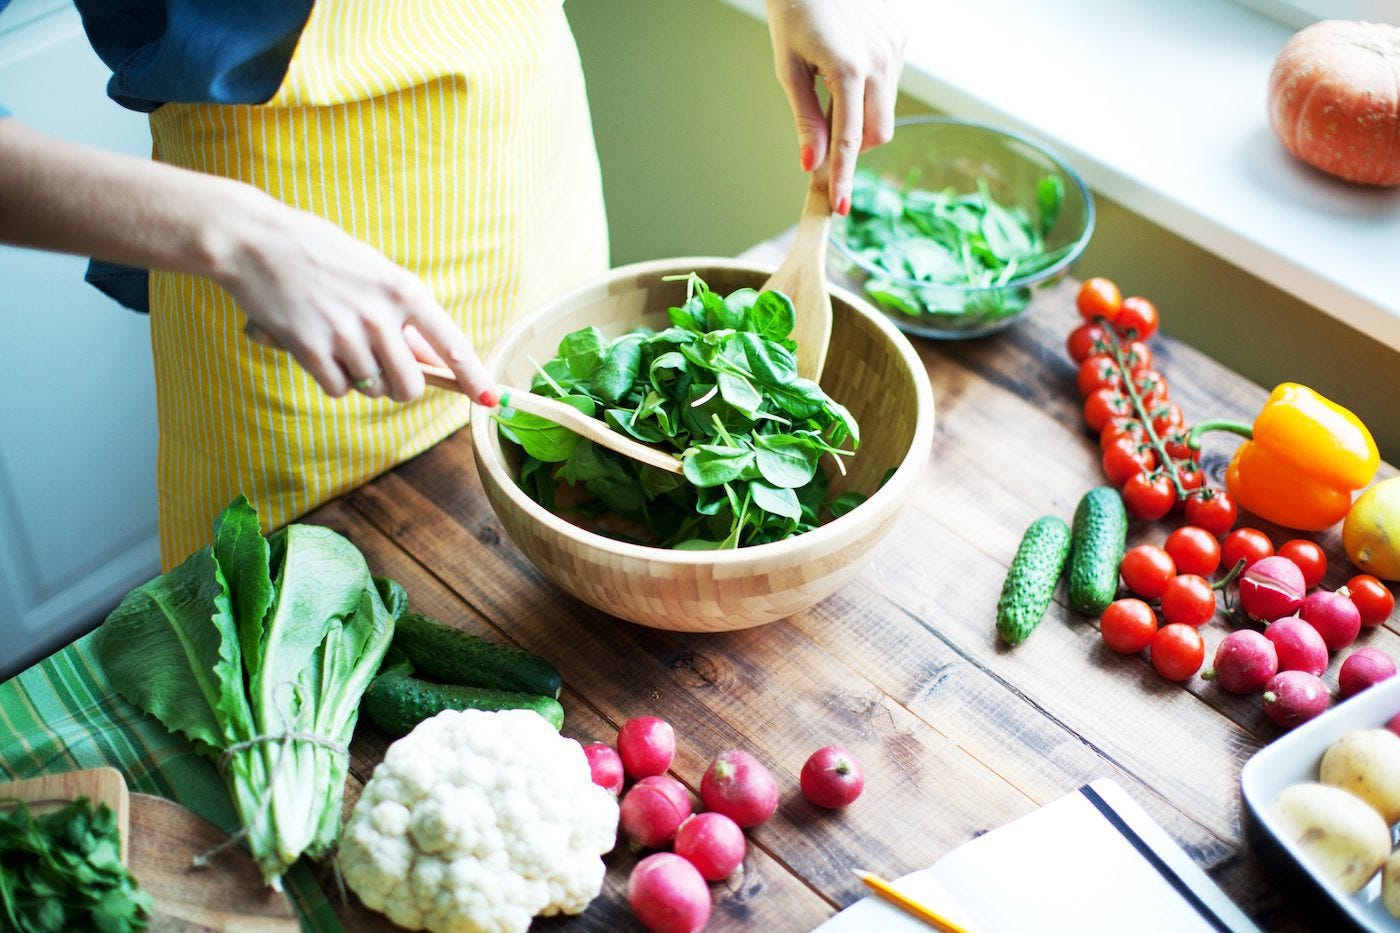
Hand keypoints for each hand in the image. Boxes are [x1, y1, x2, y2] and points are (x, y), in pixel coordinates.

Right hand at [0, 119, 495, 404]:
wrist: (254, 240)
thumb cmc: (319, 253)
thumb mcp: (373, 271)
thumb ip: (403, 314)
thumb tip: (434, 360)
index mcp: (403, 290)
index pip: (450, 344)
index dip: (473, 377)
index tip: (490, 401)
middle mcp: (380, 314)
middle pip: (409, 386)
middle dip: (399, 387)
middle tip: (380, 368)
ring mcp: (345, 333)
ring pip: (372, 390)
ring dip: (360, 379)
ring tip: (338, 345)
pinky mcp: (310, 349)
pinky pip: (338, 390)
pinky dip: (331, 380)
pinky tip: (317, 350)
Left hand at [764, 0, 905, 213]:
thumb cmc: (793, 13)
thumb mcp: (788, 69)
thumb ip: (805, 119)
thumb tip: (811, 165)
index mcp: (849, 69)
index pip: (849, 140)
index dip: (844, 177)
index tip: (840, 208)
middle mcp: (880, 61)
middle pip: (878, 133)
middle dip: (855, 148)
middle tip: (824, 140)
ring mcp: (894, 50)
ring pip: (885, 111)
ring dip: (860, 118)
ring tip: (830, 89)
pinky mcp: (899, 40)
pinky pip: (889, 85)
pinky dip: (868, 93)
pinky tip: (847, 68)